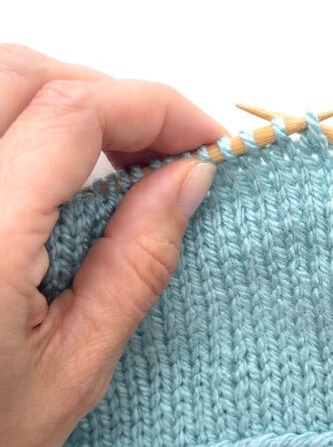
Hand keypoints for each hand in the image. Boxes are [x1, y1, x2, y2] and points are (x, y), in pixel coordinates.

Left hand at [0, 44, 223, 446]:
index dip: (152, 109)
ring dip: (58, 95)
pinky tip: (47, 161)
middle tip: (161, 146)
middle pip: (23, 75)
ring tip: (109, 151)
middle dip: (108, 94)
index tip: (201, 140)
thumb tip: (187, 180)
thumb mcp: (72, 371)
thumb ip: (135, 262)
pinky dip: (17, 115)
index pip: (73, 115)